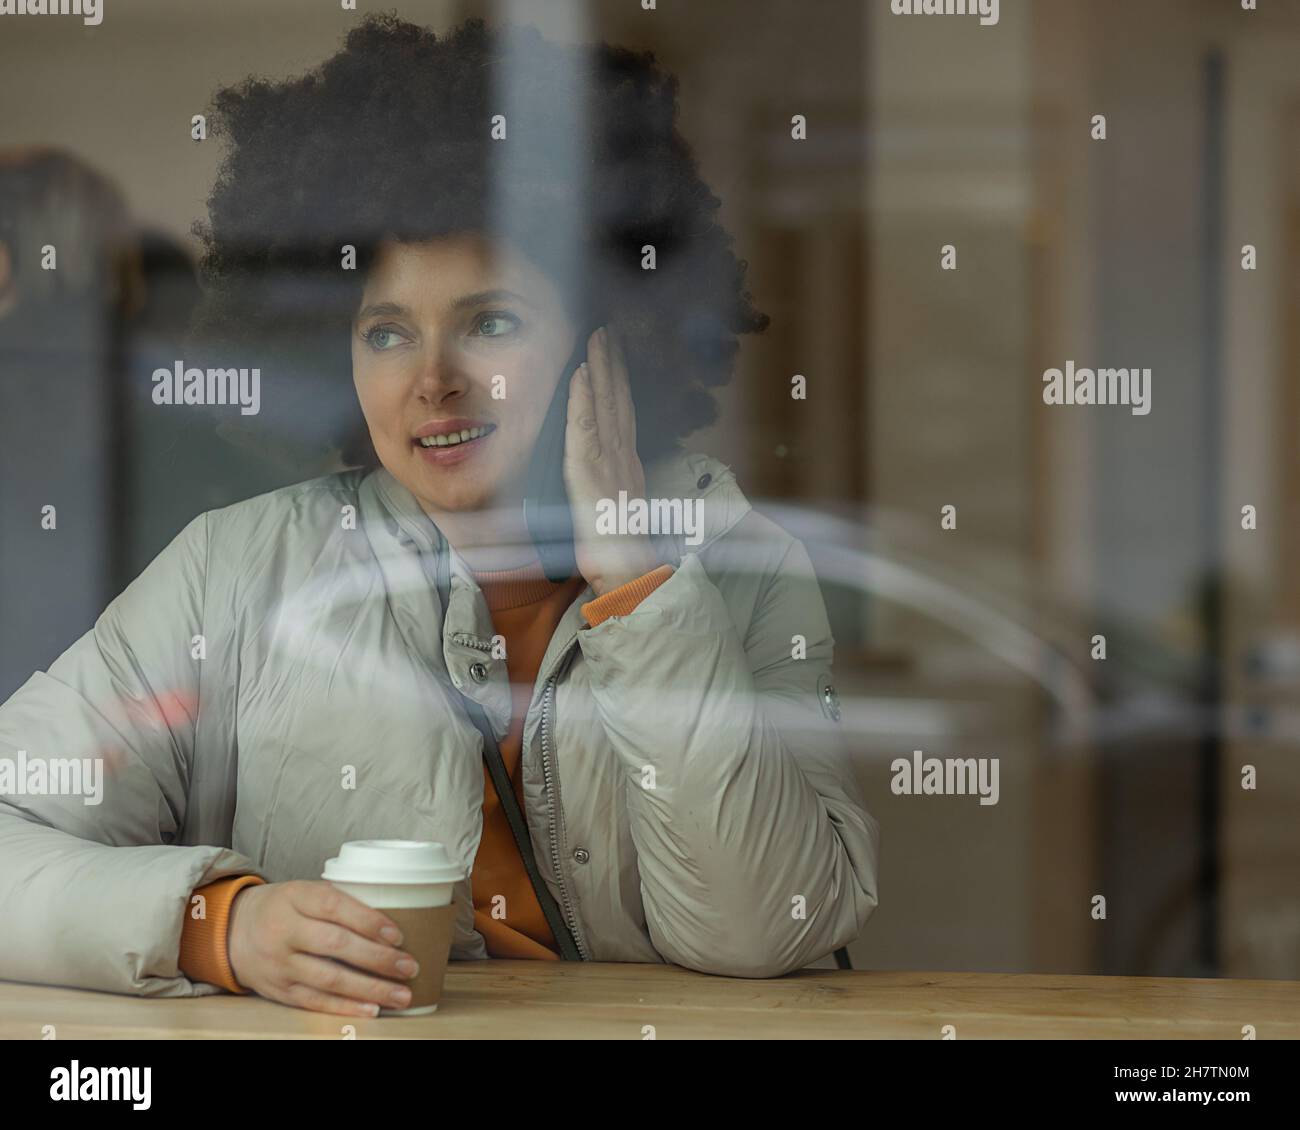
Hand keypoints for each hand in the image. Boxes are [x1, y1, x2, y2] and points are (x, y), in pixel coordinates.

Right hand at [226, 880, 419, 1016]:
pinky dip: (346, 1007)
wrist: (232, 931)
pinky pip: (316, 1001)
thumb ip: (339, 901)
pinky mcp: (279, 991)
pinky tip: (372, 1009)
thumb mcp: (304, 891)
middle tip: (409, 967)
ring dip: (370, 989)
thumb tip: (392, 918)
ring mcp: (280, 964)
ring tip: (401, 994)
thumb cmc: (283, 908)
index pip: (334, 905)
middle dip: (377, 959)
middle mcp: (284, 931)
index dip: (367, 920)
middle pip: (335, 945)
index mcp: (294, 897)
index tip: (397, 934)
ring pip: (329, 979)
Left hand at [563, 325, 660, 595]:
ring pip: (604, 406)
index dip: (618, 384)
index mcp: (628, 468)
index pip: (623, 416)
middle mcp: (623, 459)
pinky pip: (584, 429)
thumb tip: (600, 484)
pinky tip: (580, 374)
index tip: (614, 357)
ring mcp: (609, 464)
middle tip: (607, 332)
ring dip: (600, 369)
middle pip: (618, 401)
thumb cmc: (619, 556)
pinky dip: (583, 399)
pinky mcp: (590, 474)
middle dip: (612, 365)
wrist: (629, 577)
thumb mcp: (615, 517)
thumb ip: (610, 494)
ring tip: (596, 339)